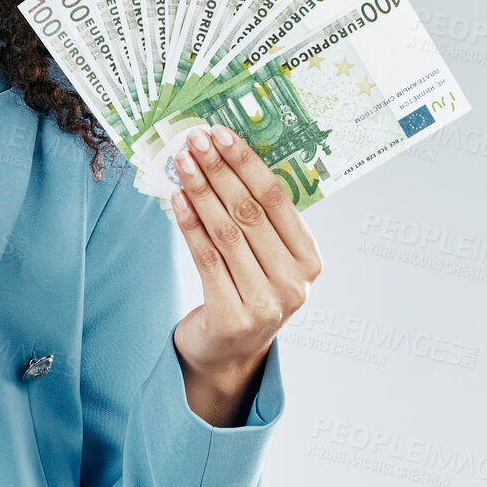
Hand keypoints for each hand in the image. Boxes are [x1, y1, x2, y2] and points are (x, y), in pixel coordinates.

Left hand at [169, 124, 322, 396]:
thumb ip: (256, 218)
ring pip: (227, 233)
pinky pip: (206, 259)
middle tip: (194, 141)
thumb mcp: (263, 257)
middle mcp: (294, 282)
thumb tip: (222, 157)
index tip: (221, 134)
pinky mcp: (233, 316)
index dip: (247, 163)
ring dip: (201, 192)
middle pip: (250, 213)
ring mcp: (266, 302)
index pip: (278, 199)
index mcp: (310, 259)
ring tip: (181, 163)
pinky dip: (190, 225)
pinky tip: (176, 200)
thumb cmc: (243, 289)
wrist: (226, 351)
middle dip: (219, 171)